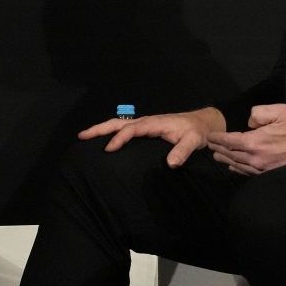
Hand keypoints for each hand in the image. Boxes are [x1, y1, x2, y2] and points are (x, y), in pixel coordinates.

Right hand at [77, 107, 225, 167]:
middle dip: (100, 129)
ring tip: (84, 136)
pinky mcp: (146, 129)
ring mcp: (145, 125)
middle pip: (119, 122)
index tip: (109, 149)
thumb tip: (170, 164)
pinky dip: (111, 132)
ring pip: (119, 124)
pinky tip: (103, 140)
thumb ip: (183, 151)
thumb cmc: (198, 132)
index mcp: (155, 123)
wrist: (203, 123)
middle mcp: (147, 122)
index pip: (132, 129)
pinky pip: (124, 129)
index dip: (120, 138)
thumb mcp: (194, 141)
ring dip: (102, 129)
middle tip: (82, 136)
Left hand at [206, 103, 285, 175]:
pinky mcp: (271, 174)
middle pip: (232, 154)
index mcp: (257, 142)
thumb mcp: (281, 111)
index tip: (210, 136)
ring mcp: (264, 169)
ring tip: (217, 156)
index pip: (230, 141)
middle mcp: (257, 158)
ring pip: (239, 166)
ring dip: (226, 160)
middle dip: (219, 149)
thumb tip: (248, 122)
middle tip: (209, 146)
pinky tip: (234, 168)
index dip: (218, 138)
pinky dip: (239, 170)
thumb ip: (259, 113)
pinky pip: (250, 173)